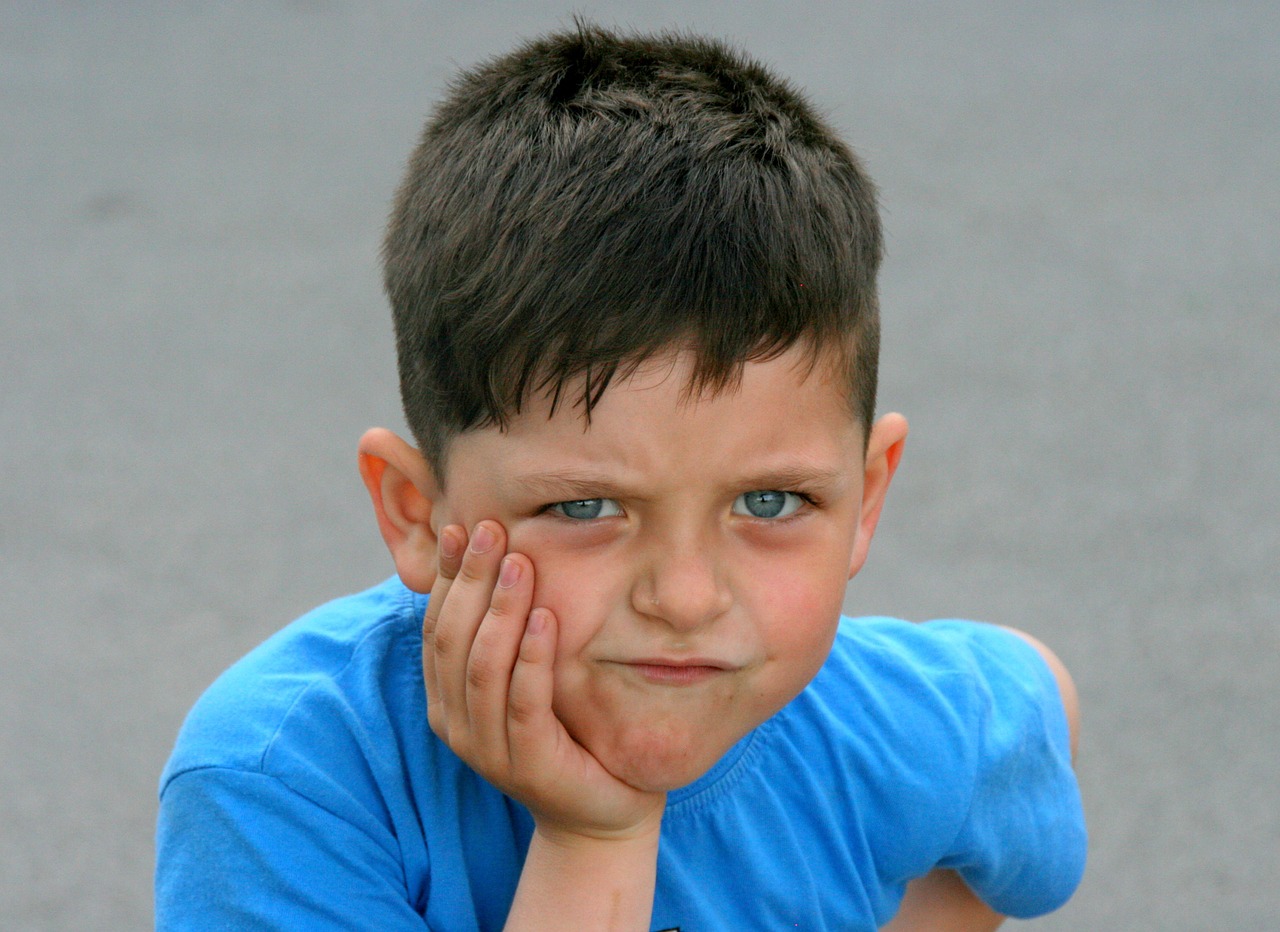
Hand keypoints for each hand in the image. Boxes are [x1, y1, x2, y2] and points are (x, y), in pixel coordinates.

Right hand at [423, 520, 665, 842]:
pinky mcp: (529, 764)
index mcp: (447, 698)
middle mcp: (457, 722)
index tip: (462, 526)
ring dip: (499, 610)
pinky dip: (530, 658)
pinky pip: (523, 703)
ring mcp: (488, 748)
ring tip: (519, 563)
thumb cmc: (568, 730)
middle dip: (470, 580)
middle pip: (452, 639)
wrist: (603, 809)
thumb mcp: (528, 675)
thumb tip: (499, 556)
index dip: (448, 576)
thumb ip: (507, 630)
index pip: (437, 625)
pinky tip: (544, 619)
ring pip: (481, 667)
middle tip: (490, 530)